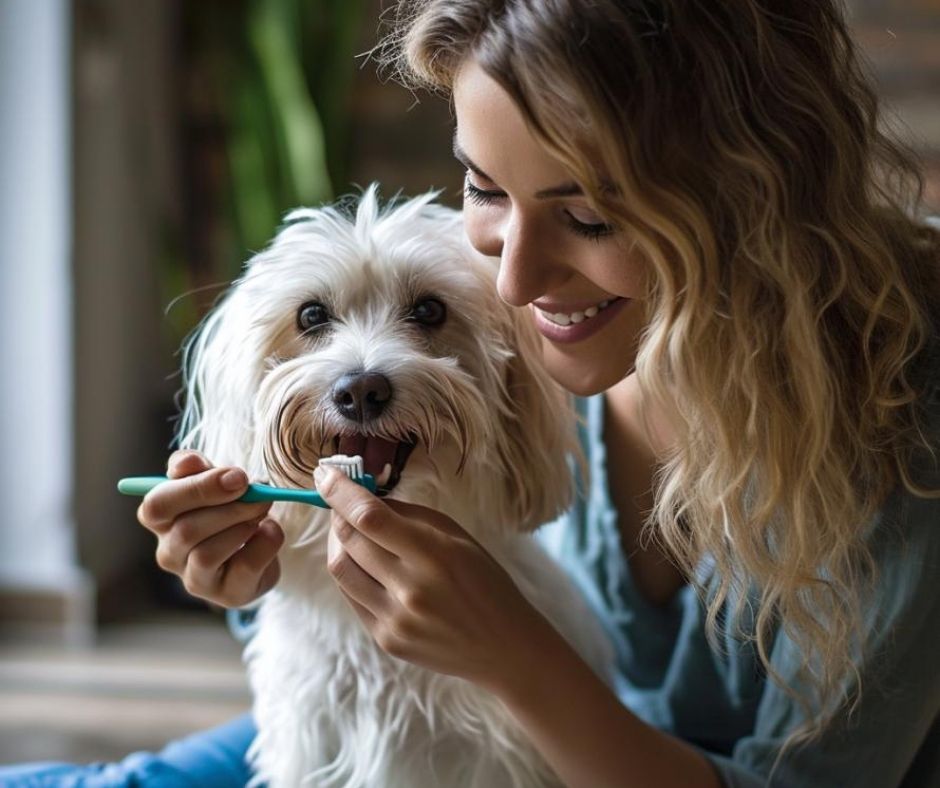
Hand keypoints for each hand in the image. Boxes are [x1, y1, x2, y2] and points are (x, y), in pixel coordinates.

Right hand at [136, 450, 284, 606]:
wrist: (258, 547)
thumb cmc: (225, 509)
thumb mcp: (211, 480)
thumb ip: (197, 468)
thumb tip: (188, 462)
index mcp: (160, 519)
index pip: (157, 505)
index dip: (196, 488)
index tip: (237, 476)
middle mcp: (169, 552)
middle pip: (186, 530)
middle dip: (231, 507)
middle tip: (259, 494)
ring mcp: (194, 579)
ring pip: (208, 554)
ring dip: (243, 526)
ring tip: (261, 513)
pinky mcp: (226, 594)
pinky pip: (245, 567)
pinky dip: (266, 543)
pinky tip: (270, 532)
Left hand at [316, 466, 558, 692]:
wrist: (503, 645)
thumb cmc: (485, 581)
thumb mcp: (457, 537)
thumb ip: (409, 516)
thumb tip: (364, 498)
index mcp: (434, 554)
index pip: (369, 518)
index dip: (341, 493)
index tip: (324, 475)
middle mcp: (410, 589)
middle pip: (348, 541)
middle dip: (339, 515)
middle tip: (342, 504)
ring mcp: (395, 619)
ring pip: (341, 570)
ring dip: (339, 545)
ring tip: (353, 535)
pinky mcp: (386, 640)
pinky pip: (352, 597)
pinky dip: (353, 574)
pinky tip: (368, 566)